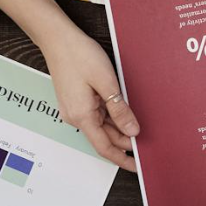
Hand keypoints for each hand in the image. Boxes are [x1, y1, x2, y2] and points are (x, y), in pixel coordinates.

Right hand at [40, 24, 139, 170]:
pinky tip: (125, 111)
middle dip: (126, 142)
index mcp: (82, 116)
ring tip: (141, 127)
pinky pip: (98, 114)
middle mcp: (76, 116)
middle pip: (105, 137)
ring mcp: (75, 109)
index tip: (138, 167)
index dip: (123, 159)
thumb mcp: (106, 82)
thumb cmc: (78, 55)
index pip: (105, 147)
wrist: (57, 38)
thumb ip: (120, 109)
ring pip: (103, 125)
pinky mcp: (77, 100)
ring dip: (120, 127)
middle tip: (149, 144)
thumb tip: (132, 131)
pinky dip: (113, 116)